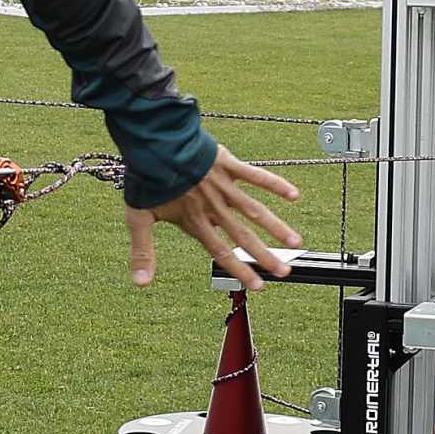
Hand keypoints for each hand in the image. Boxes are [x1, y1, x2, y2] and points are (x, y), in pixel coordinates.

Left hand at [126, 145, 301, 291]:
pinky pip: (256, 176)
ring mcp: (223, 187)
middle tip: (285, 271)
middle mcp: (213, 208)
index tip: (259, 286)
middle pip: (244, 236)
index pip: (222, 252)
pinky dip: (275, 184)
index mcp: (195, 222)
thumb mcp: (138, 218)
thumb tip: (139, 284)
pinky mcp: (229, 165)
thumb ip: (142, 252)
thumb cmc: (145, 181)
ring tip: (296, 241)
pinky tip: (294, 195)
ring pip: (255, 210)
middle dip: (265, 256)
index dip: (241, 270)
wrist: (152, 147)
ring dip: (276, 226)